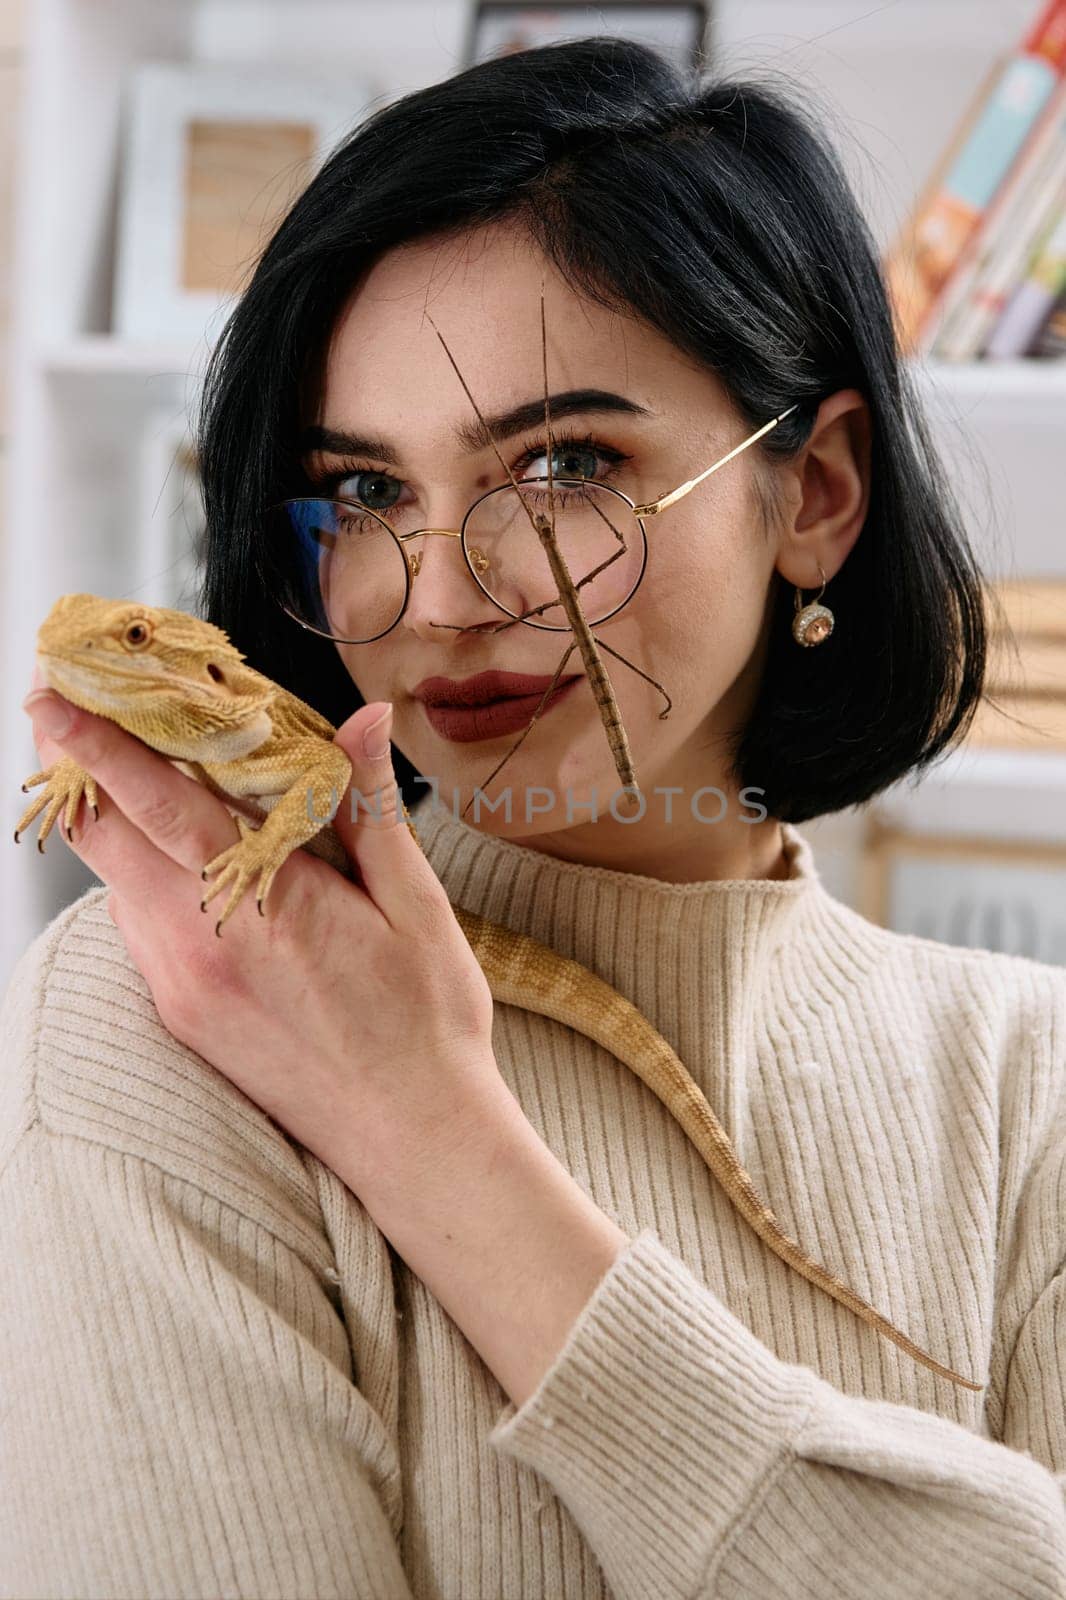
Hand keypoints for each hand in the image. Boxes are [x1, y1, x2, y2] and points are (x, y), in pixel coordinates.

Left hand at [21, 678, 508, 1196]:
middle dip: (73, 766)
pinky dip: (137, 872)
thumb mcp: (416, 905)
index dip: (100, 745)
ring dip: (108, 819)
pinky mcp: (180, 1014)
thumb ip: (370, 807)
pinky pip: (137, 923)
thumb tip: (366, 721)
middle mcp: (202, 945)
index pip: (158, 806)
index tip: (57, 694)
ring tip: (120, 763)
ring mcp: (182, 985)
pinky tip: (171, 850)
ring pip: (115, 880)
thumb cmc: (426, 1023)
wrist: (411, 1138)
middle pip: (104, 838)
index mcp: (266, 906)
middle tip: (61, 705)